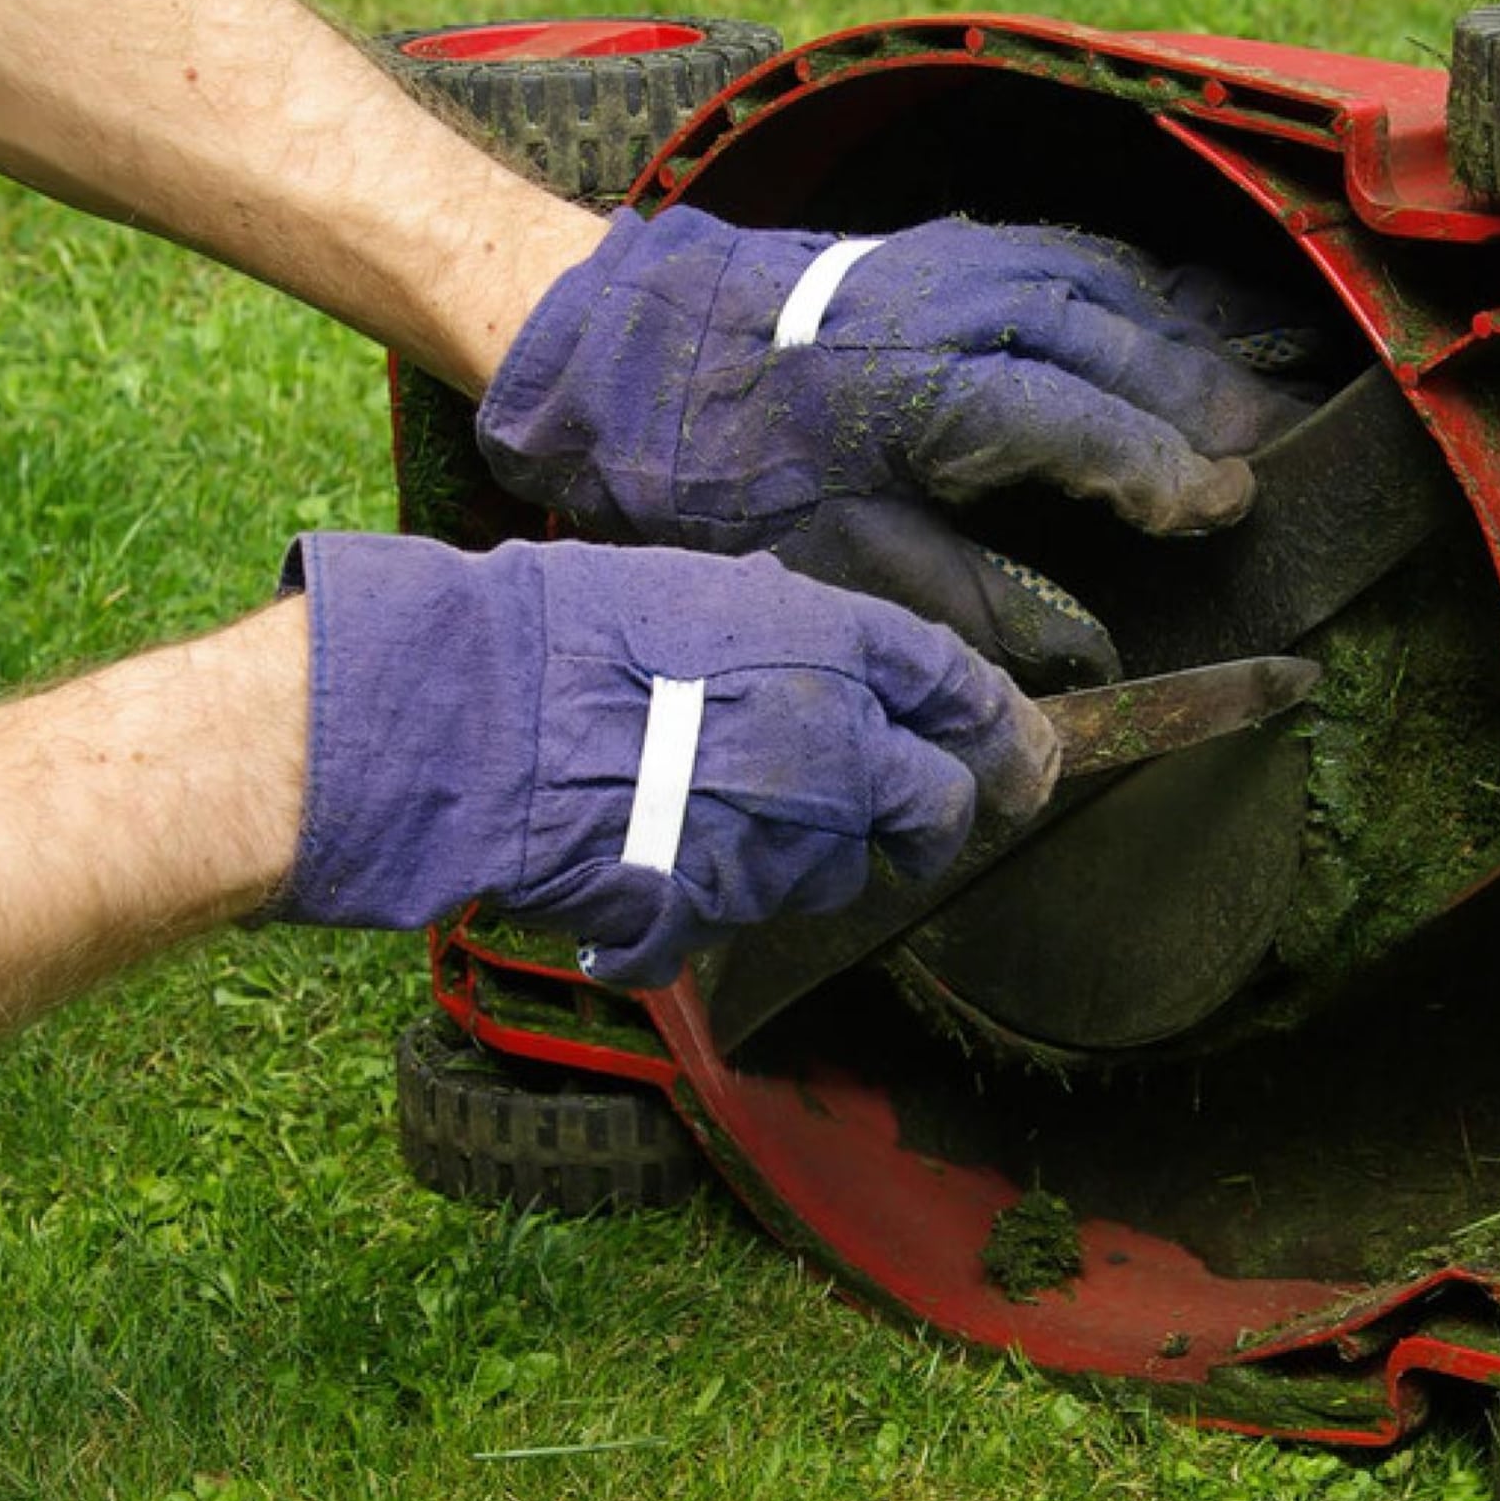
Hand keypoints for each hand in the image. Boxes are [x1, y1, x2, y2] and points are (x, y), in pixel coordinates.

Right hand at [270, 534, 1058, 985]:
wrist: (486, 719)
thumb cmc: (573, 629)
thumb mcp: (699, 587)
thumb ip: (780, 624)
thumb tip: (804, 638)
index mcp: (841, 650)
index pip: (963, 692)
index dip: (997, 725)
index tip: (1014, 747)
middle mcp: (841, 750)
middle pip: (940, 805)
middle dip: (936, 817)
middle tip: (915, 822)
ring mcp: (788, 842)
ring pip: (843, 871)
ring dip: (812, 855)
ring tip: (728, 818)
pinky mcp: (724, 911)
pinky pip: (744, 914)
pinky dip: (718, 898)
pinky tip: (664, 867)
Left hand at [474, 207, 1309, 687]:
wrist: (604, 342)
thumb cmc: (703, 465)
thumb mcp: (822, 559)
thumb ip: (962, 604)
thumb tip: (1072, 665)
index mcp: (920, 390)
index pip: (1078, 422)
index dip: (1160, 467)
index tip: (1221, 507)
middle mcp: (945, 308)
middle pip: (1111, 336)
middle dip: (1204, 390)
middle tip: (1275, 441)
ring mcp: (939, 263)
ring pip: (1095, 281)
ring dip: (1179, 328)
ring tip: (1253, 371)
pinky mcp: (927, 245)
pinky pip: (1056, 248)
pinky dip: (1125, 280)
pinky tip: (1161, 307)